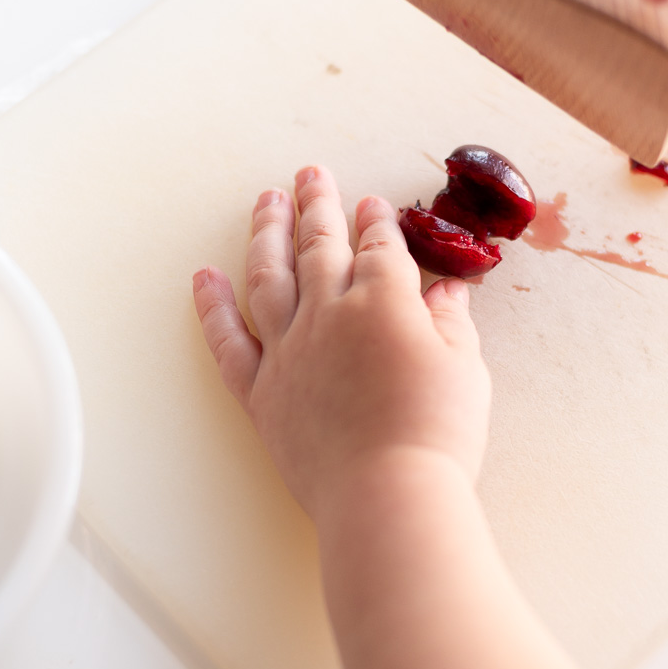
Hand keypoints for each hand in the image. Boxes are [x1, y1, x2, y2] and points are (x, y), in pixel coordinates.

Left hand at [192, 166, 490, 521]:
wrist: (387, 494)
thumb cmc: (437, 434)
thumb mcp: (464, 369)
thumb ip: (451, 322)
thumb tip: (446, 291)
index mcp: (384, 301)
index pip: (377, 246)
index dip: (374, 221)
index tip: (369, 204)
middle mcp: (328, 313)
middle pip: (319, 245)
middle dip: (316, 205)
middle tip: (309, 174)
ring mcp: (288, 351)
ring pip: (268, 276)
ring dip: (265, 234)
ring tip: (265, 202)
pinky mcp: (261, 392)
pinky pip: (227, 341)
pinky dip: (212, 307)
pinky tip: (203, 279)